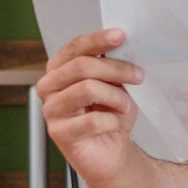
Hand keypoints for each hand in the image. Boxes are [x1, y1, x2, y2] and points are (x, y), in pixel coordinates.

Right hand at [36, 28, 145, 185]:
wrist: (111, 153)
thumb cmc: (110, 116)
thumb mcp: (115, 85)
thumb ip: (111, 67)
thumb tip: (121, 45)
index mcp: (60, 69)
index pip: (75, 47)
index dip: (98, 40)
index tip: (120, 35)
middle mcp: (50, 86)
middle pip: (81, 66)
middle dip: (116, 69)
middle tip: (138, 75)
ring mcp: (51, 110)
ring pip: (87, 89)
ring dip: (116, 97)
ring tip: (126, 107)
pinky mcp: (59, 133)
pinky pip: (91, 120)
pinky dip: (112, 120)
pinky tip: (115, 124)